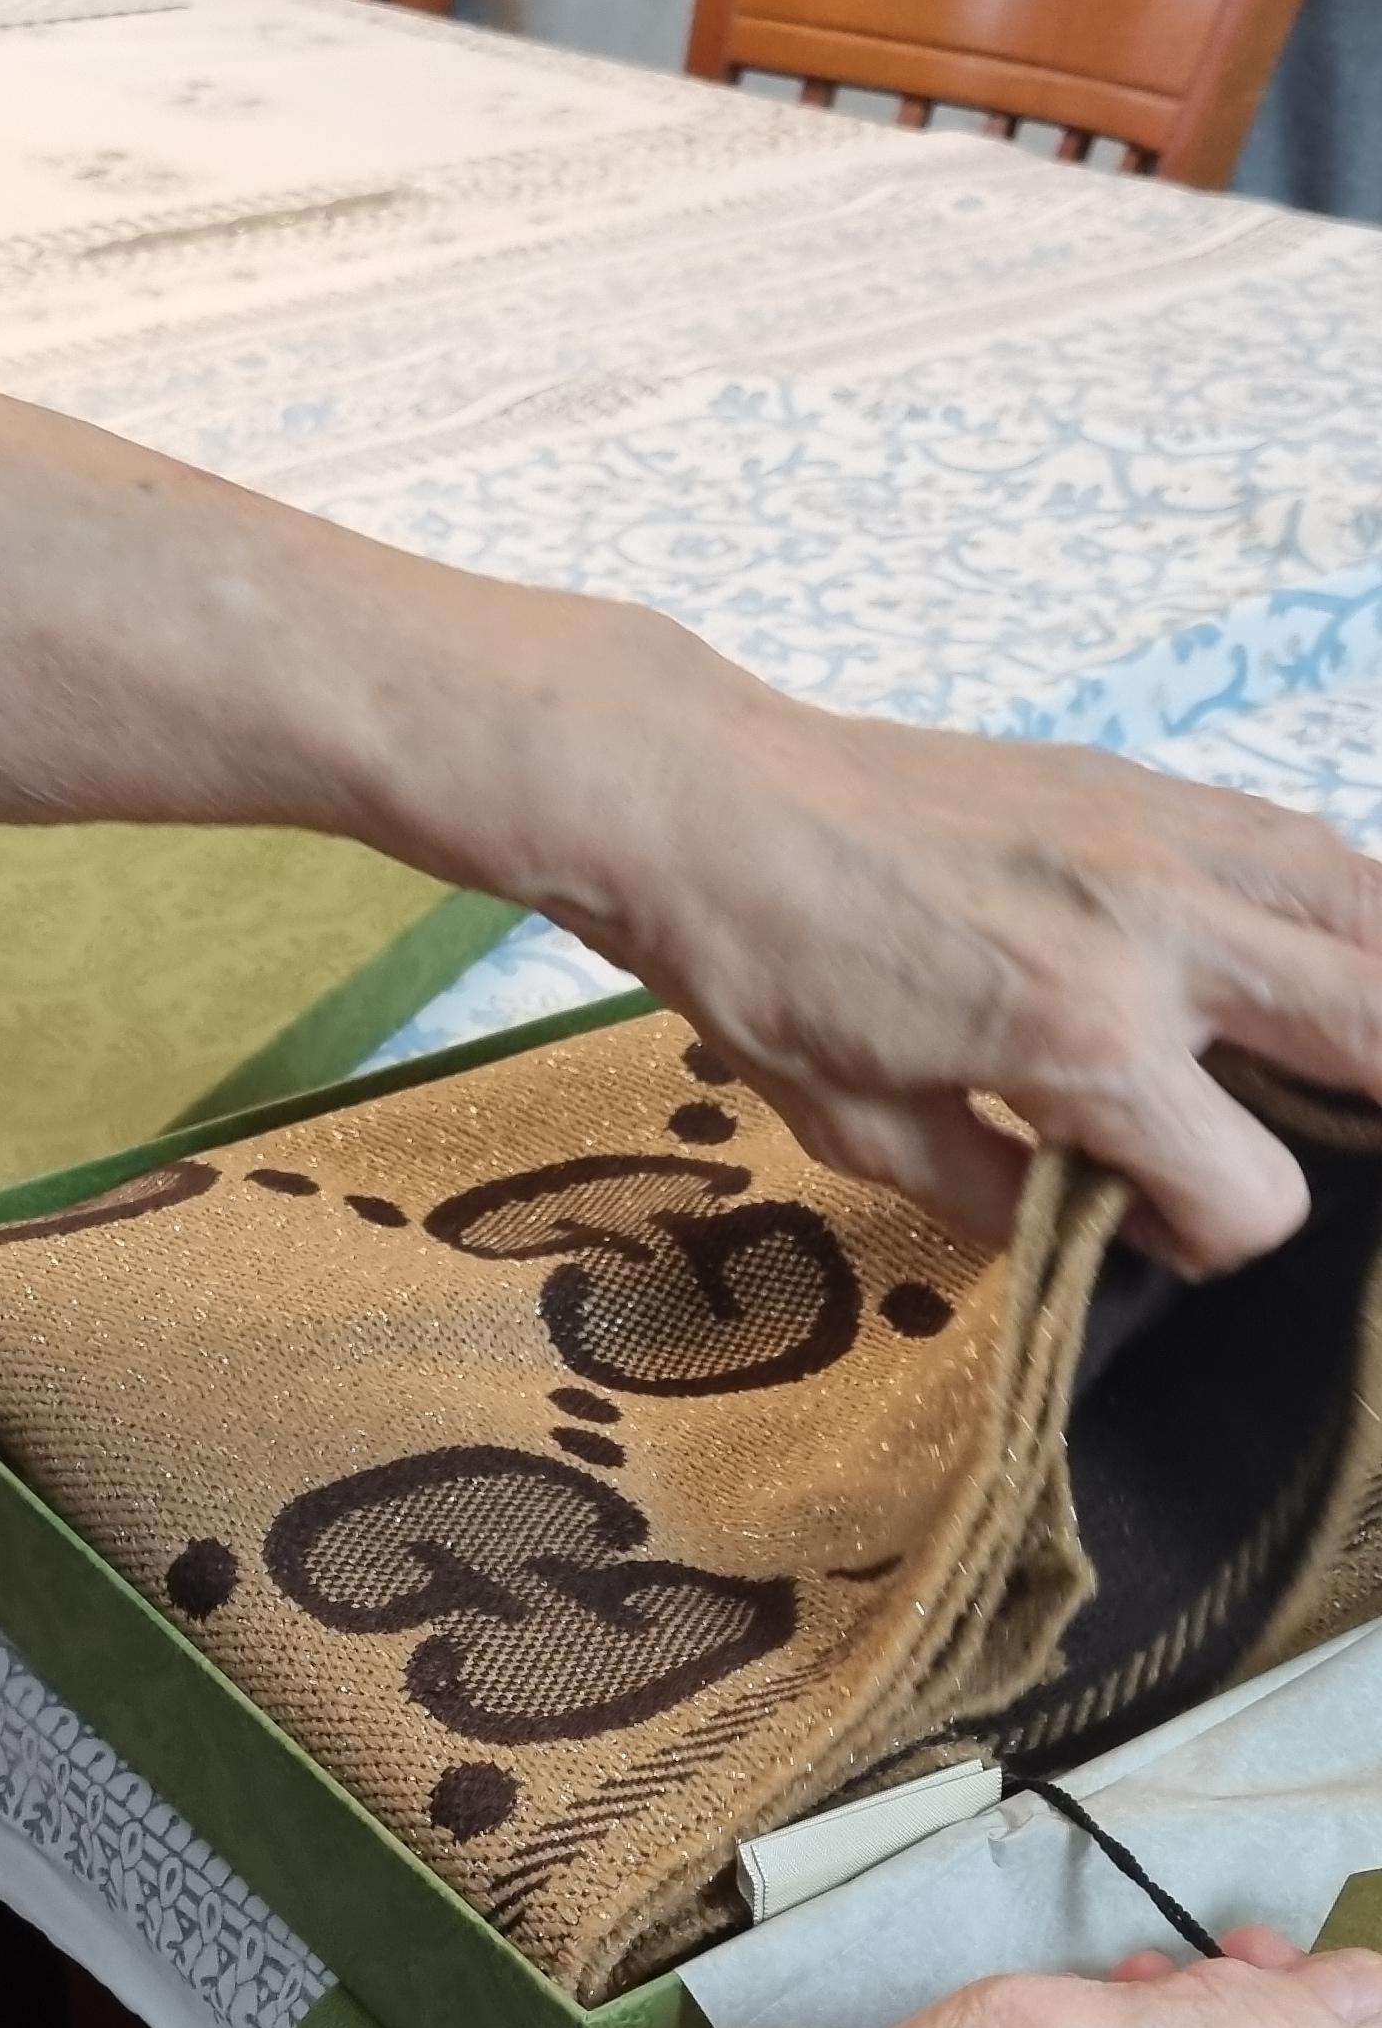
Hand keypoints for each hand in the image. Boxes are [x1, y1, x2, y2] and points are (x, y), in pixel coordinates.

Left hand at [568, 644, 1381, 1272]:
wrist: (712, 805)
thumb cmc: (769, 978)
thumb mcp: (873, 1140)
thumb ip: (1014, 1204)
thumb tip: (1117, 1234)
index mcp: (1084, 1040)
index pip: (1248, 1195)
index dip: (1210, 1240)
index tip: (1151, 1228)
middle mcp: (1162, 932)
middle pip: (1379, 1030)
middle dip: (1369, 1117)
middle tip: (1319, 1146)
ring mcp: (1171, 841)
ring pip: (1377, 918)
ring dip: (1377, 1000)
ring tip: (1344, 1060)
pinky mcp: (1154, 788)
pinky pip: (1313, 844)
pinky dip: (1344, 911)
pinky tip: (1304, 954)